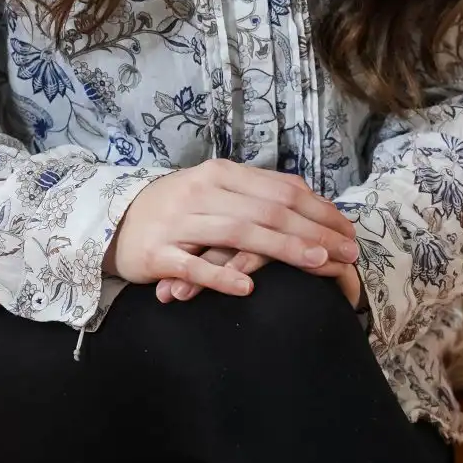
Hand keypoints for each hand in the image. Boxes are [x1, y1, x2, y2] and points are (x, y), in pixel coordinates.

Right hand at [105, 159, 359, 299]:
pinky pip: (193, 265)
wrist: (113, 220)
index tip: (349, 231)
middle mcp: (202, 193)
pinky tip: (248, 287)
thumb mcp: (215, 190)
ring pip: (237, 233)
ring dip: (281, 248)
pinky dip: (221, 275)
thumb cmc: (177, 208)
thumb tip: (310, 200)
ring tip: (316, 263)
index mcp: (221, 174)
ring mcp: (178, 222)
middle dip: (313, 231)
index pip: (281, 189)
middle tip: (347, 253)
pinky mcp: (158, 253)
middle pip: (267, 210)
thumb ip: (255, 193)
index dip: (320, 209)